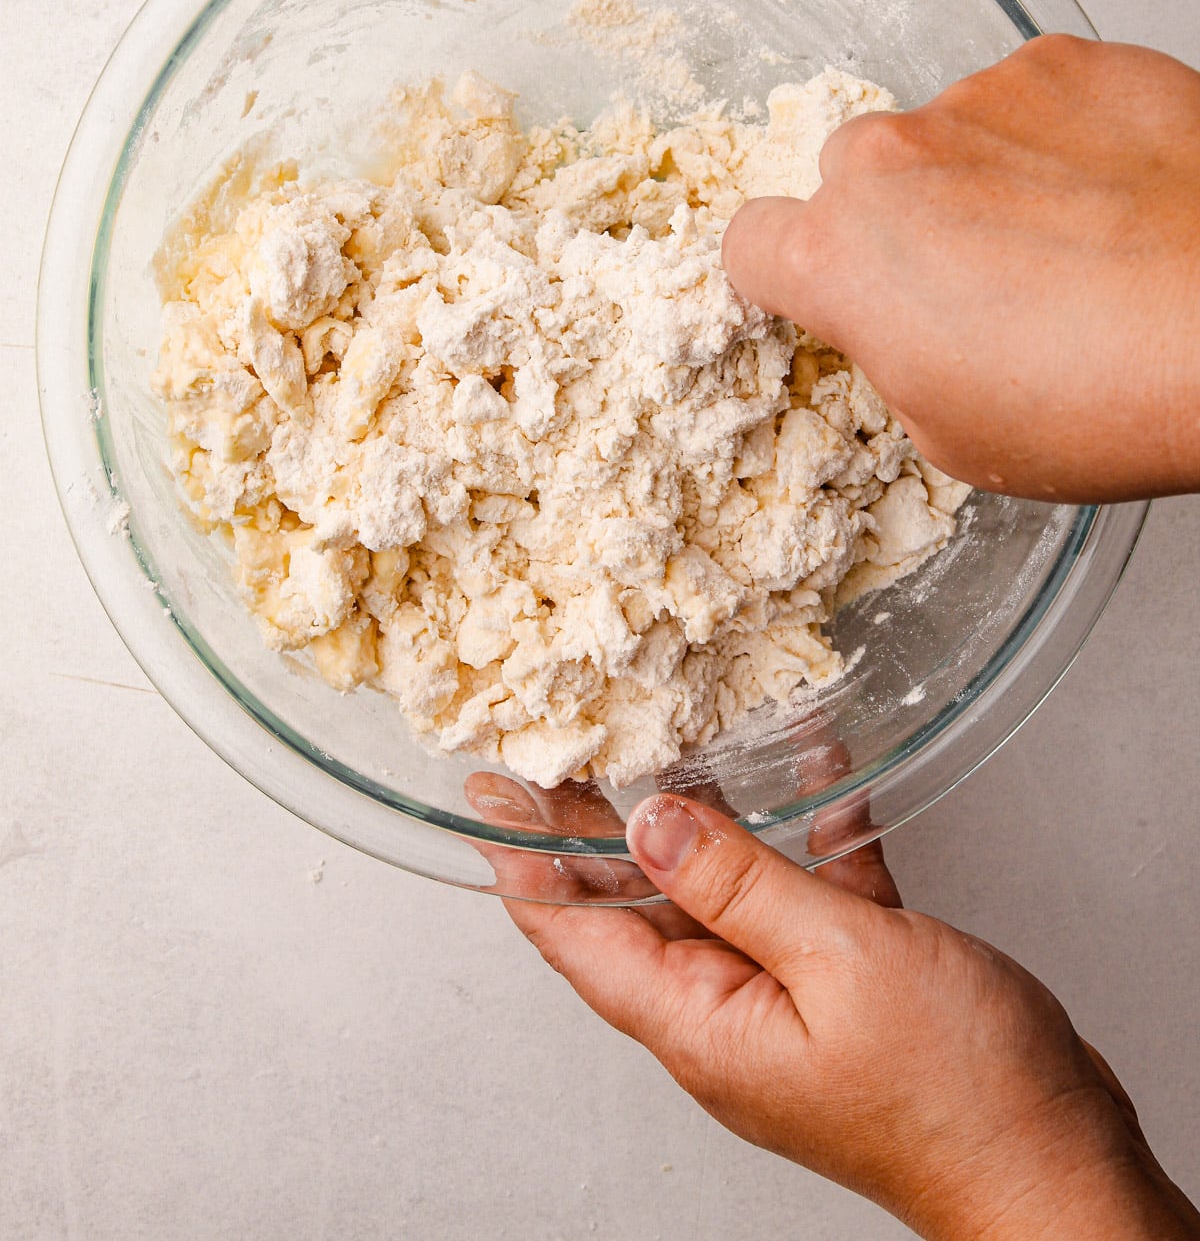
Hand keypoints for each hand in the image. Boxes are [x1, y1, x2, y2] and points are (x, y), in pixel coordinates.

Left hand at [490, 791, 1198, 1239]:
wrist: (1060, 1165)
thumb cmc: (958, 1097)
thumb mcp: (838, 963)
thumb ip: (739, 884)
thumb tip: (650, 823)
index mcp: (702, 1023)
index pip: (577, 938)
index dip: (526, 863)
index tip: (489, 796)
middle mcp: (730, 1014)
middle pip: (639, 907)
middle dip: (597, 826)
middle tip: (562, 750)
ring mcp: (790, 1002)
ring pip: (726, 893)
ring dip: (711, 817)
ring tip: (674, 743)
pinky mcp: (852, 987)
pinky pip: (810, 898)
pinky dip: (810, 837)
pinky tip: (822, 775)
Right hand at [723, 34, 1199, 500]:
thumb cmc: (1109, 394)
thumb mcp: (958, 440)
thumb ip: (896, 361)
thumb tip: (913, 329)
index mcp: (840, 260)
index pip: (750, 242)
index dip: (787, 273)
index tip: (830, 292)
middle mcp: (890, 159)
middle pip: (853, 176)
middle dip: (898, 221)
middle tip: (979, 283)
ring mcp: (979, 99)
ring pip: (950, 135)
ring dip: (986, 180)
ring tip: (1076, 248)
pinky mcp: (1065, 62)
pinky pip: (1034, 99)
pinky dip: (1062, 141)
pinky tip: (1119, 202)